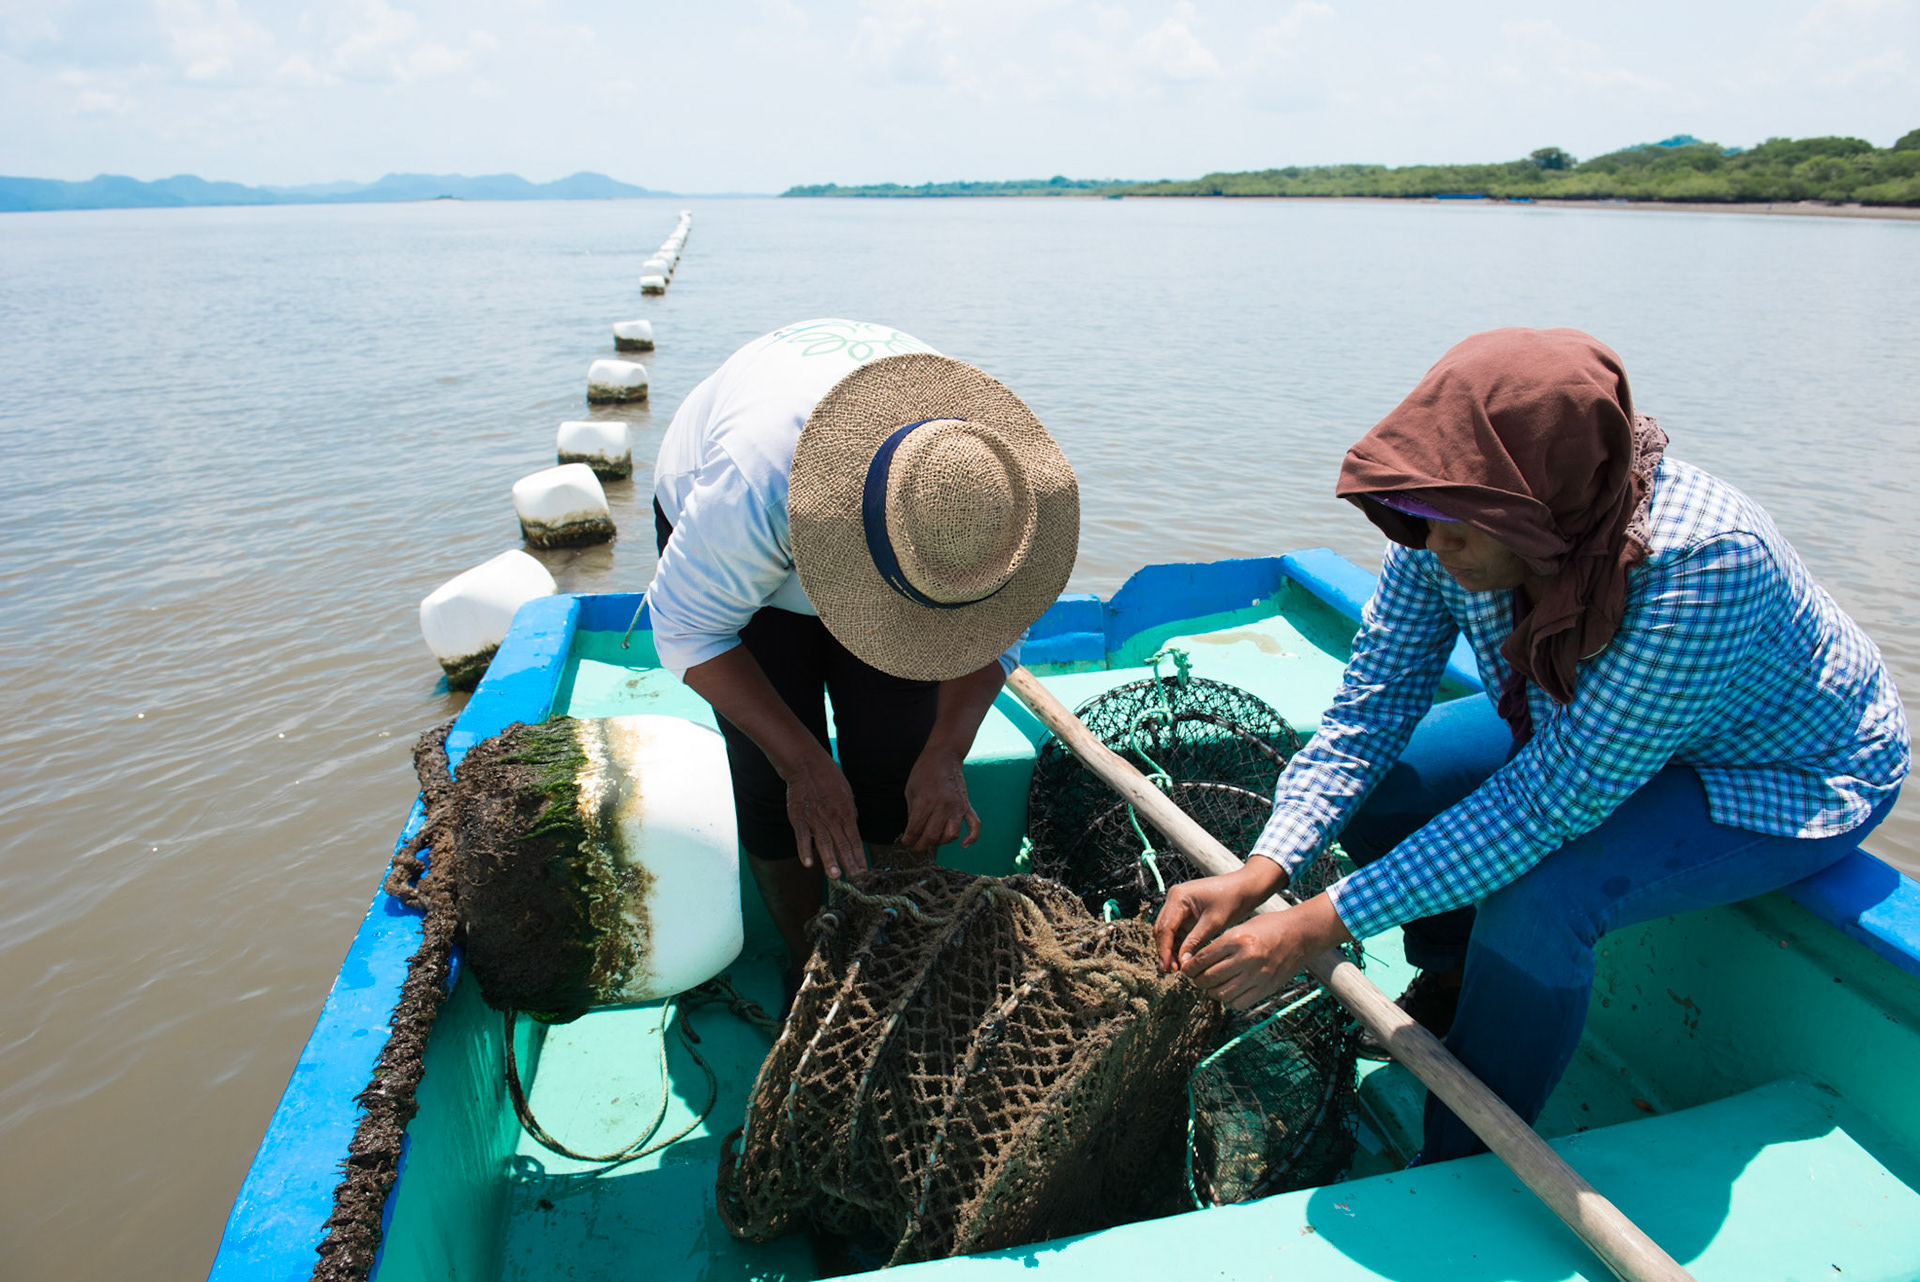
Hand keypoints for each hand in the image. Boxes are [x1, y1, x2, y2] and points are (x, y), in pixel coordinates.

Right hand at [782, 749, 864, 878]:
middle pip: (843, 844)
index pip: (855, 839)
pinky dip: (805, 850)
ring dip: (830, 860)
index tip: (864, 872)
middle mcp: (833, 818)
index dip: (860, 856)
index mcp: (846, 813)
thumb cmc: (828, 777)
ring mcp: (816, 819)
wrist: (806, 765)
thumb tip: (853, 828)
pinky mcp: (799, 818)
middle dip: (850, 863)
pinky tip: (808, 863)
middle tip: (856, 880)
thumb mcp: (847, 793)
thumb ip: (849, 813)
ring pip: (825, 843)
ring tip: (836, 876)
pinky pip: (803, 837)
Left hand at [900, 746, 978, 852]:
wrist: (944, 756)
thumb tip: (913, 831)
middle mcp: (942, 806)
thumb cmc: (924, 772)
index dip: (908, 840)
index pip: (915, 830)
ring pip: (951, 835)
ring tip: (934, 840)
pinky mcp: (967, 806)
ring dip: (941, 842)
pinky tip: (963, 844)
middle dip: (921, 846)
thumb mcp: (910, 791)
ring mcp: (957, 807)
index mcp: (925, 801)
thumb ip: (912, 812)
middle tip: (916, 847)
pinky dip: (971, 837)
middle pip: (932, 836)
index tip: (906, 842)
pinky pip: (974, 825)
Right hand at [1154, 862, 1282, 972]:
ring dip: (1171, 949)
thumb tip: (1183, 962)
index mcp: (1178, 897)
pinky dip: (1179, 944)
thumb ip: (1195, 941)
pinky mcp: (1186, 912)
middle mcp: (1174, 899)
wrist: (1245, 888)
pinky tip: (1183, 958)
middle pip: (1162, 929)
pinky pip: (1178, 931)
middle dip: (1165, 950)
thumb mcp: (1214, 923)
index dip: (1165, 949)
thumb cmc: (1232, 899)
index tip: (1168, 967)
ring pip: (1168, 932)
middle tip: (1170, 971)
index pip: (1165, 928)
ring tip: (1176, 968)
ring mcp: (1179, 905)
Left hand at [1182, 893, 1353, 1010]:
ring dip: (1211, 992)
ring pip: (1222, 993)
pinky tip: (1228, 992)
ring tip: (1210, 986)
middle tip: (1195, 979)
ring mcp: (1258, 975)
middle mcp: (1246, 958)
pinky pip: (1240, 1002)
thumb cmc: (1270, 927)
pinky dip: (1229, 1000)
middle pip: (1210, 977)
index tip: (1186, 969)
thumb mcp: (1242, 927)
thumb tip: (1200, 962)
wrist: (1301, 934)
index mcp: (1237, 939)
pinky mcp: (1267, 988)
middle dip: (1197, 980)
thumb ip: (1222, 944)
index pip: (1204, 958)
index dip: (1190, 966)